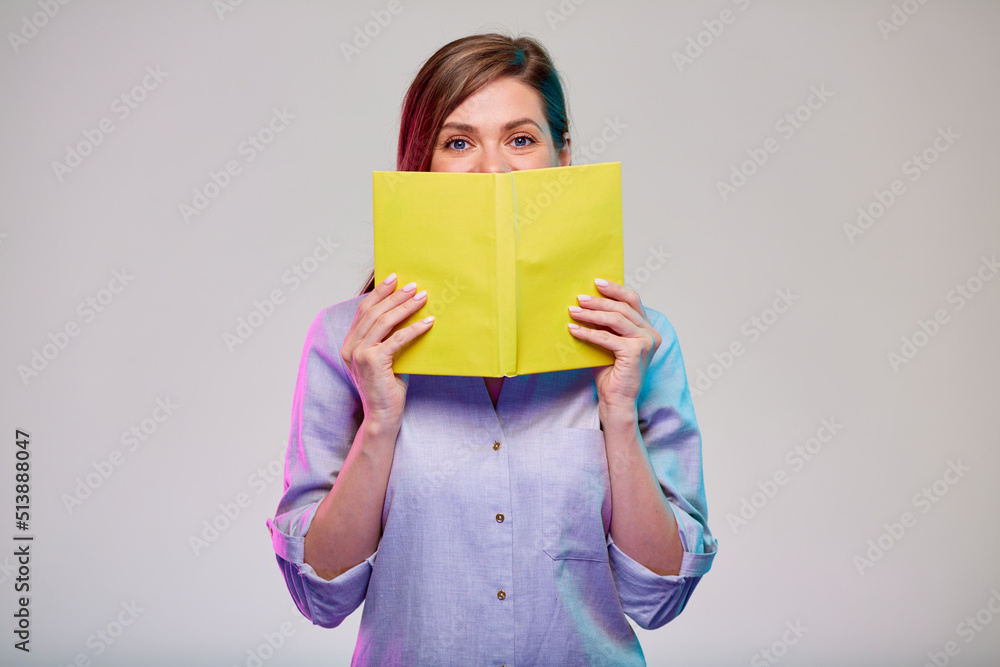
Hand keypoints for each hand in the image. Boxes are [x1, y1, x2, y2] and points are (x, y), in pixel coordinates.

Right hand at [340, 273, 432, 425]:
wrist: (382, 416)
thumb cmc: (386, 388)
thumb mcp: (384, 359)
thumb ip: (387, 340)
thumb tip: (409, 315)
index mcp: (350, 344)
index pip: (363, 311)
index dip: (378, 293)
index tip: (393, 279)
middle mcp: (350, 347)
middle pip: (373, 312)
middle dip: (394, 296)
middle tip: (413, 285)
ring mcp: (359, 354)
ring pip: (383, 322)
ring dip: (405, 307)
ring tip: (422, 297)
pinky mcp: (373, 362)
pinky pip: (396, 339)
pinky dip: (414, 328)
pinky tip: (428, 322)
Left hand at [566, 279, 660, 413]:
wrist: (616, 401)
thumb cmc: (610, 375)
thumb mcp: (607, 344)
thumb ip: (604, 326)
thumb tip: (584, 305)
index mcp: (647, 329)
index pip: (633, 301)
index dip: (615, 289)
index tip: (596, 282)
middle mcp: (651, 333)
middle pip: (623, 307)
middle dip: (599, 300)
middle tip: (579, 298)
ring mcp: (645, 342)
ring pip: (616, 319)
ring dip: (592, 314)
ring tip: (573, 311)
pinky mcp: (635, 352)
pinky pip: (606, 337)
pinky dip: (588, 332)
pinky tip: (574, 330)